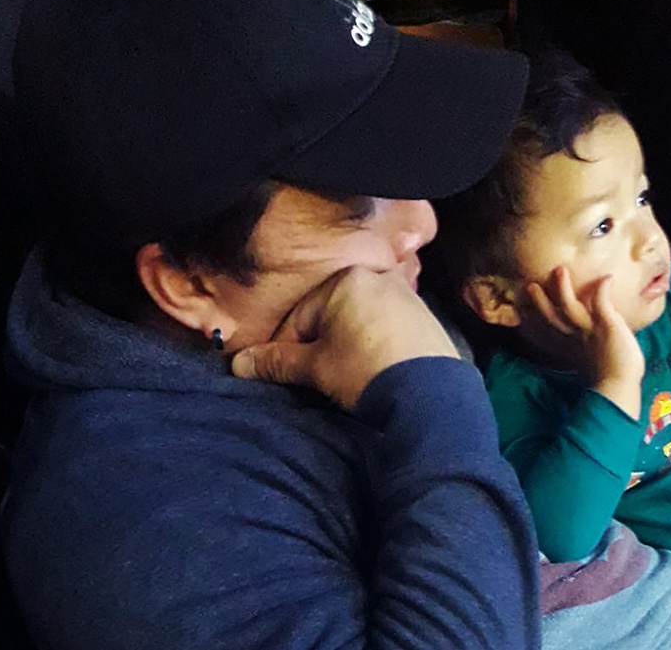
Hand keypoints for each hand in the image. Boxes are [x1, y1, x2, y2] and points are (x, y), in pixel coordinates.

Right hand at [231, 266, 457, 409]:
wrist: (430, 395)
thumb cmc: (366, 370)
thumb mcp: (316, 367)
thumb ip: (278, 362)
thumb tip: (240, 363)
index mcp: (345, 279)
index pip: (300, 316)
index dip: (284, 349)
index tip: (277, 374)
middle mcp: (377, 276)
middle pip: (330, 313)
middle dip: (317, 345)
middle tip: (313, 377)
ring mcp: (405, 294)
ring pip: (359, 319)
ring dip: (346, 344)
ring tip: (343, 376)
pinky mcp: (425, 316)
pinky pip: (385, 325)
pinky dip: (372, 343)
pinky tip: (372, 368)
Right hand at [527, 266, 643, 417]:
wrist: (620, 388)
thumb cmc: (614, 379)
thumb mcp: (599, 361)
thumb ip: (595, 351)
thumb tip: (594, 352)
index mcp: (574, 348)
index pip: (555, 330)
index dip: (541, 319)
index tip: (527, 311)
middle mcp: (578, 338)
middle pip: (554, 317)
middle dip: (541, 302)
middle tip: (530, 286)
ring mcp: (590, 331)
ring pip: (570, 307)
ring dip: (563, 289)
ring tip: (559, 271)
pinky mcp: (607, 326)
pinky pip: (602, 303)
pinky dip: (603, 289)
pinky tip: (606, 277)